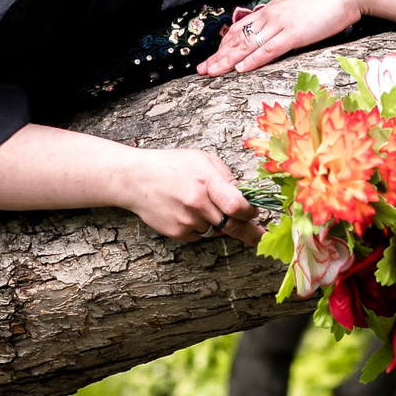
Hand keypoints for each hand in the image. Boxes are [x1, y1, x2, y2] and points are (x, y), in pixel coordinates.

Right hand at [127, 148, 262, 243]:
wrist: (135, 179)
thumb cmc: (171, 165)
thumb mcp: (202, 159)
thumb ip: (226, 177)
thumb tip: (245, 197)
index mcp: (206, 181)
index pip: (238, 206)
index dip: (251, 212)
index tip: (255, 213)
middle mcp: (197, 204)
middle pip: (232, 225)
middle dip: (250, 232)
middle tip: (260, 236)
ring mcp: (186, 221)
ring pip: (217, 231)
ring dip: (220, 224)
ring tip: (205, 206)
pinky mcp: (177, 233)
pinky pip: (201, 235)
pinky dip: (203, 227)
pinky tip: (189, 211)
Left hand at [195, 0, 368, 76]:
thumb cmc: (329, 1)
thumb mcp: (302, 11)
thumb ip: (288, 22)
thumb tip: (281, 36)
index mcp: (272, 10)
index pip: (242, 29)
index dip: (225, 44)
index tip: (213, 56)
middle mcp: (271, 16)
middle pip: (238, 38)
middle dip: (218, 55)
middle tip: (201, 69)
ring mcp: (281, 24)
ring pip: (247, 45)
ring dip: (227, 60)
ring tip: (212, 72)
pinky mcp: (294, 33)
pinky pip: (268, 49)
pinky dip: (252, 60)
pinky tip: (240, 69)